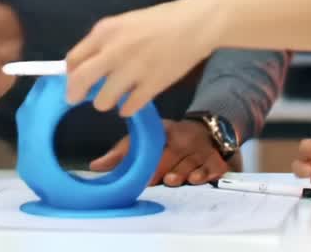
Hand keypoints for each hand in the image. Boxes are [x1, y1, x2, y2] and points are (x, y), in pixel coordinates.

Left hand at [65, 0, 220, 116]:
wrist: (195, 24)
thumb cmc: (159, 21)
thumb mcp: (124, 23)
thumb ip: (103, 43)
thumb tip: (84, 67)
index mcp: (105, 31)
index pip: (73, 60)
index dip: (71, 74)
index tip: (74, 80)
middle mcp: (114, 51)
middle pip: (80, 82)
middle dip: (75, 94)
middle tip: (78, 99)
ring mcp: (133, 70)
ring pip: (102, 101)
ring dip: (106, 101)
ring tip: (116, 95)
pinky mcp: (151, 86)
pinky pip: (128, 108)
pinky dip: (127, 107)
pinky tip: (133, 100)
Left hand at [90, 120, 229, 186]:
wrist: (206, 131)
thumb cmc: (169, 139)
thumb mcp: (148, 138)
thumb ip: (122, 153)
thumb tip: (94, 167)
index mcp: (165, 131)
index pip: (156, 142)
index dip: (149, 157)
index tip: (143, 172)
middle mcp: (184, 139)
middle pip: (173, 155)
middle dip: (164, 168)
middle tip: (155, 178)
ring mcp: (201, 150)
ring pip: (191, 163)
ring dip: (182, 172)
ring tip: (173, 179)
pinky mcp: (216, 160)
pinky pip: (213, 167)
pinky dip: (206, 173)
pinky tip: (197, 179)